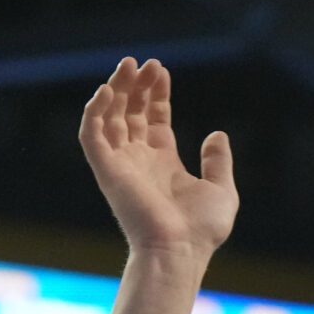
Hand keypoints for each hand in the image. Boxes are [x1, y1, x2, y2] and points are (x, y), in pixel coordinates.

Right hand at [77, 57, 236, 259]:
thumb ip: (218, 162)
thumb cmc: (201, 230)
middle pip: (131, 113)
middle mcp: (139, 161)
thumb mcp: (221, 190)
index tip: (161, 70)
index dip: (156, 93)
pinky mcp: (107, 171)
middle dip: (137, 86)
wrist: (180, 250)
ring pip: (110, 117)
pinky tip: (106, 91)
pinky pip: (92, 136)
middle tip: (145, 63)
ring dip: (116, 89)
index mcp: (163, 164)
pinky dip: (94, 112)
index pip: (154, 119)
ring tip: (128, 65)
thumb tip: (217, 134)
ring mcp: (121, 165)